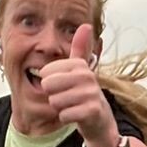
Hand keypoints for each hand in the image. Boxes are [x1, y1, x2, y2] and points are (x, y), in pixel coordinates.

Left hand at [37, 25, 120, 146]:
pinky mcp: (92, 111)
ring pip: (55, 101)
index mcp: (79, 65)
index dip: (49, 83)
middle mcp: (87, 76)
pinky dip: (66, 118)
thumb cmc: (85, 93)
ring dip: (60, 108)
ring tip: (72, 106)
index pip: (46, 73)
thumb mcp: (81, 70)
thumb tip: (86, 25)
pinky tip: (76, 116)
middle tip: (66, 97)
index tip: (63, 86)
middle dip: (53, 96)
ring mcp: (90, 93)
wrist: (100, 121)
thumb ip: (80, 48)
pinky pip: (64, 114)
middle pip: (48, 86)